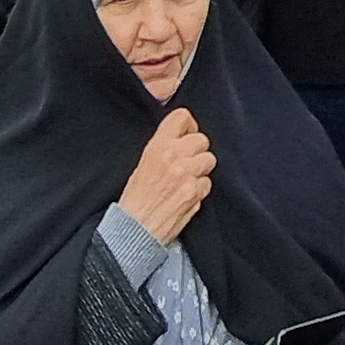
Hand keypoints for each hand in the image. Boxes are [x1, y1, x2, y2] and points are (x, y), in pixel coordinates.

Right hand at [121, 107, 214, 245]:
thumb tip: (182, 137)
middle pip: (202, 139)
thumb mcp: (143, 162)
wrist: (135, 227)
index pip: (183, 117)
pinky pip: (208, 183)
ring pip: (209, 160)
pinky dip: (201, 188)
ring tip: (187, 179)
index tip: (187, 134)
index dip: (189, 125)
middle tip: (187, 162)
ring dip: (201, 169)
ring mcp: (187, 175)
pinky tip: (187, 194)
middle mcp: (174, 156)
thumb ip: (163, 146)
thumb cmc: (136, 198)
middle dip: (197, 150)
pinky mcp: (195, 193)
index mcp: (158, 145)